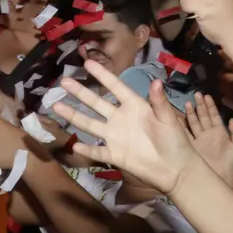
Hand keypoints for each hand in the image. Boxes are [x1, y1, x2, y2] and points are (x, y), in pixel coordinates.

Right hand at [50, 61, 201, 194]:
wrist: (176, 169)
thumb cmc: (175, 140)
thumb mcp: (168, 119)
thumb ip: (159, 102)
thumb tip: (156, 81)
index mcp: (134, 106)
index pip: (115, 87)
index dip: (102, 75)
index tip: (88, 62)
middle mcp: (120, 118)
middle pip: (96, 103)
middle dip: (80, 92)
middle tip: (64, 81)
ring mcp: (115, 137)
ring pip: (90, 124)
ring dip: (74, 116)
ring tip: (56, 106)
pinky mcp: (115, 155)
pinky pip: (97, 151)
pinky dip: (87, 149)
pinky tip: (74, 144)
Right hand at [185, 93, 232, 187]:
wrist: (220, 180)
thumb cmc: (230, 165)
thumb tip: (232, 120)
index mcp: (219, 132)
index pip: (214, 116)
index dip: (211, 106)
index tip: (207, 96)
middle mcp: (207, 134)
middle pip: (203, 116)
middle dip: (200, 105)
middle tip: (196, 94)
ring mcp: (198, 140)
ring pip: (194, 123)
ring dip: (191, 113)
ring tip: (188, 103)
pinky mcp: (190, 146)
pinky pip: (186, 134)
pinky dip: (182, 126)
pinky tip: (179, 117)